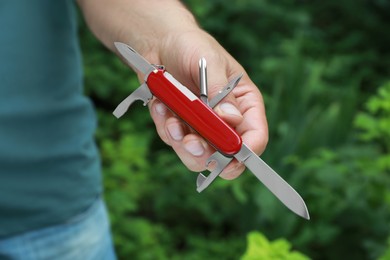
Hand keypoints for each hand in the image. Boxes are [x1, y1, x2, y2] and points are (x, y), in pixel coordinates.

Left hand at [144, 29, 267, 178]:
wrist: (161, 43)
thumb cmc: (192, 46)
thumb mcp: (210, 62)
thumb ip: (220, 91)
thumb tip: (231, 119)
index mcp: (244, 104)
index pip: (254, 137)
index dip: (244, 151)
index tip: (229, 156)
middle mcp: (225, 120)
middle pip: (225, 156)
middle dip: (206, 153)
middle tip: (190, 142)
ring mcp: (201, 126)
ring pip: (196, 155)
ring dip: (181, 143)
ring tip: (171, 120)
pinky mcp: (180, 126)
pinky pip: (173, 140)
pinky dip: (165, 127)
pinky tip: (160, 105)